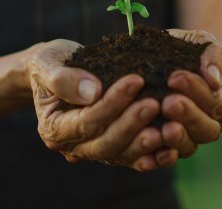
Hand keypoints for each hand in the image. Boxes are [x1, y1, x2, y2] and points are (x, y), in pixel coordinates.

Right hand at [28, 39, 164, 170]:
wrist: (58, 71)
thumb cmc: (52, 63)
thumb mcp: (48, 62)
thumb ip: (63, 78)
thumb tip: (92, 92)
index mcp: (54, 129)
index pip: (87, 122)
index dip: (112, 104)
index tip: (136, 80)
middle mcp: (74, 147)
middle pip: (106, 144)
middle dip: (132, 125)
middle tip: (155, 104)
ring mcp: (94, 151)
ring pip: (122, 155)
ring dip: (146, 144)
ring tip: (170, 127)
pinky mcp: (114, 148)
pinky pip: (134, 159)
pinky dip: (154, 156)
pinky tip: (173, 147)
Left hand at [152, 29, 221, 166]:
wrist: (171, 65)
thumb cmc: (191, 52)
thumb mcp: (204, 44)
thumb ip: (214, 56)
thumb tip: (214, 78)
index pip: (216, 101)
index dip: (197, 91)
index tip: (175, 77)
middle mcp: (209, 124)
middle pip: (206, 128)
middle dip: (188, 115)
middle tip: (168, 103)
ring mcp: (188, 138)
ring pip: (189, 147)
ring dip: (177, 139)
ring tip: (162, 128)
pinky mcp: (167, 148)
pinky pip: (165, 158)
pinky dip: (158, 157)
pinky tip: (148, 150)